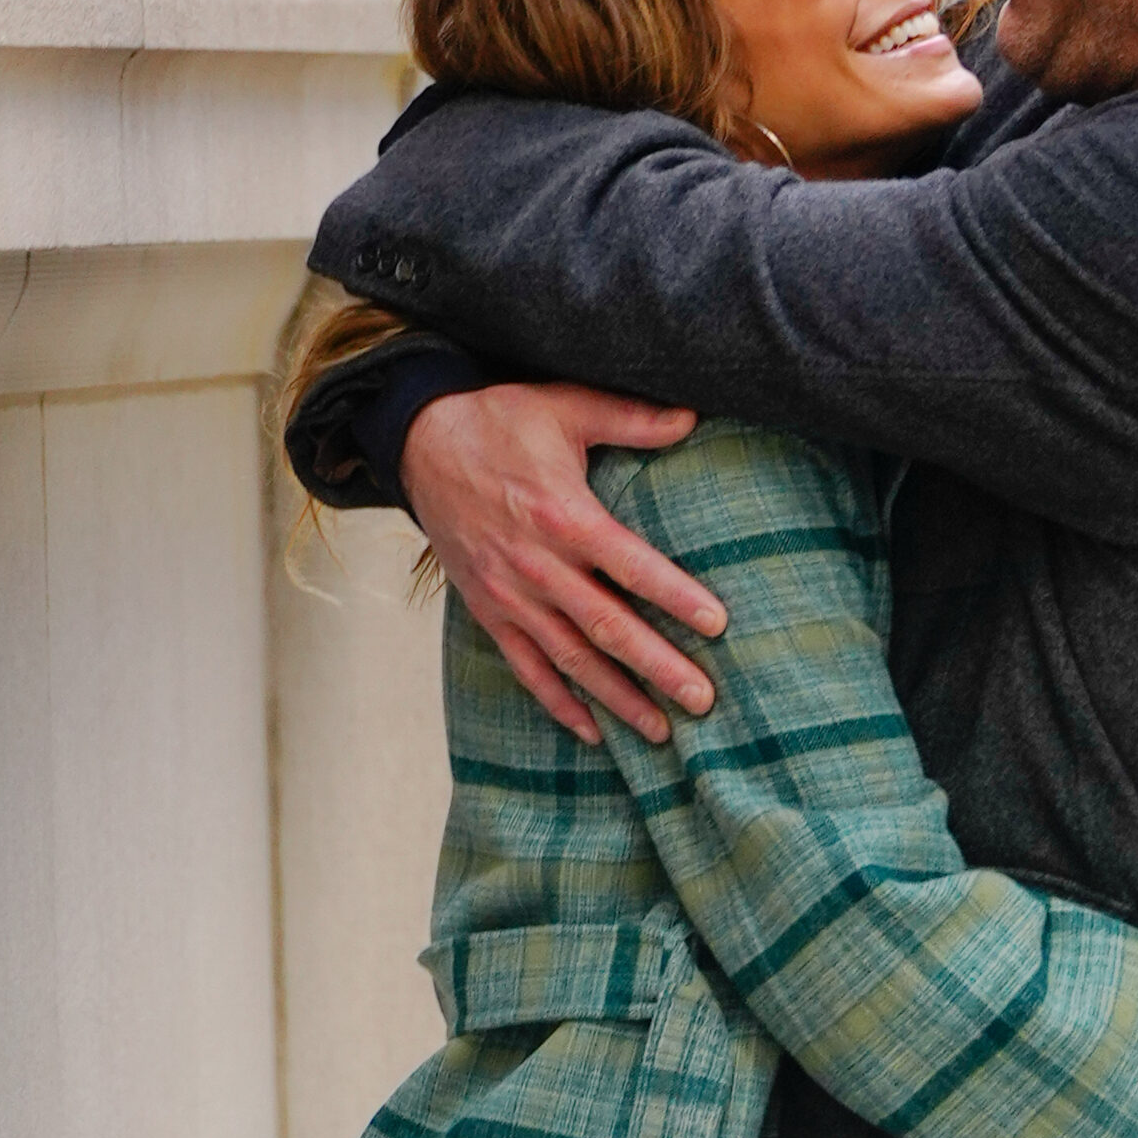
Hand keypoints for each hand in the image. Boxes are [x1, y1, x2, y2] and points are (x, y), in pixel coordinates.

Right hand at [399, 384, 728, 745]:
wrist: (418, 441)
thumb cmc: (499, 421)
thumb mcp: (565, 406)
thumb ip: (630, 418)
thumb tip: (692, 414)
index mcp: (563, 516)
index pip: (631, 566)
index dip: (675, 597)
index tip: (718, 625)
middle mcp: (537, 566)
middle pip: (606, 626)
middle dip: (658, 667)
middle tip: (703, 701)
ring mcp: (509, 595)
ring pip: (570, 658)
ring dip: (617, 698)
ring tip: (661, 730)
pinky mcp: (487, 611)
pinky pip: (525, 667)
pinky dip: (558, 702)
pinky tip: (592, 731)